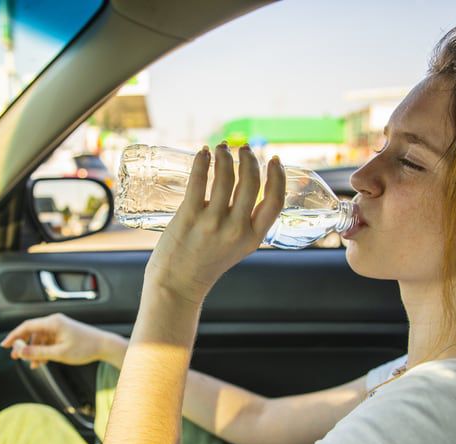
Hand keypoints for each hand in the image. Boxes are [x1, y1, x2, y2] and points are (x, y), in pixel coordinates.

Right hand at [0, 313, 122, 367]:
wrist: (104, 345)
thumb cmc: (85, 347)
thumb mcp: (59, 353)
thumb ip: (38, 352)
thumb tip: (21, 352)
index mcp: (53, 322)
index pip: (27, 326)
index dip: (14, 336)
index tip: (4, 345)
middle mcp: (55, 322)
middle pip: (32, 331)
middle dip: (23, 345)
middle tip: (14, 357)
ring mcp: (59, 327)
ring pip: (39, 338)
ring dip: (34, 350)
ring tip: (30, 364)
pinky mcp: (63, 333)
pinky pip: (48, 341)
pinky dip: (43, 350)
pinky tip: (40, 362)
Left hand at [145, 142, 285, 304]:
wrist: (177, 284)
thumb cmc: (205, 263)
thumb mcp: (237, 248)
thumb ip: (243, 223)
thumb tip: (240, 186)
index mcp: (253, 238)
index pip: (275, 201)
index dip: (278, 176)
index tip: (274, 159)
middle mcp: (236, 229)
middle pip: (251, 183)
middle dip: (249, 159)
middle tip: (243, 148)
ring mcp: (212, 222)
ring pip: (225, 177)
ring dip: (225, 156)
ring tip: (222, 147)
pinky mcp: (189, 216)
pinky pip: (198, 181)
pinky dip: (202, 162)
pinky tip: (203, 152)